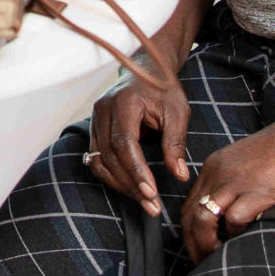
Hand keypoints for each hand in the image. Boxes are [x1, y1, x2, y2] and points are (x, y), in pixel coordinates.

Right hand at [85, 53, 192, 217]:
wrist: (146, 68)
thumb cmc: (164, 88)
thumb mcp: (177, 111)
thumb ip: (176, 143)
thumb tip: (179, 174)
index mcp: (123, 103)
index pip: (124, 143)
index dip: (136, 171)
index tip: (151, 193)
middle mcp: (103, 111)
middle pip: (110, 157)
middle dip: (131, 185)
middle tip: (152, 206)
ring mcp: (95, 119)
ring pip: (99, 161)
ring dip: (120, 185)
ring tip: (144, 201)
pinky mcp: (94, 128)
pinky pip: (97, 159)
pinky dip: (112, 176)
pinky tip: (130, 187)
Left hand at [180, 114, 274, 262]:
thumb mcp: (247, 164)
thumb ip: (233, 185)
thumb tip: (228, 217)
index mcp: (214, 167)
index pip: (189, 205)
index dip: (189, 231)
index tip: (198, 249)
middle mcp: (218, 174)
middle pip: (191, 215)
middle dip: (193, 244)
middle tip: (203, 263)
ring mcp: (236, 182)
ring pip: (205, 219)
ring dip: (208, 244)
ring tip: (218, 258)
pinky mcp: (258, 191)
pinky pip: (234, 220)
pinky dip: (236, 234)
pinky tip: (245, 239)